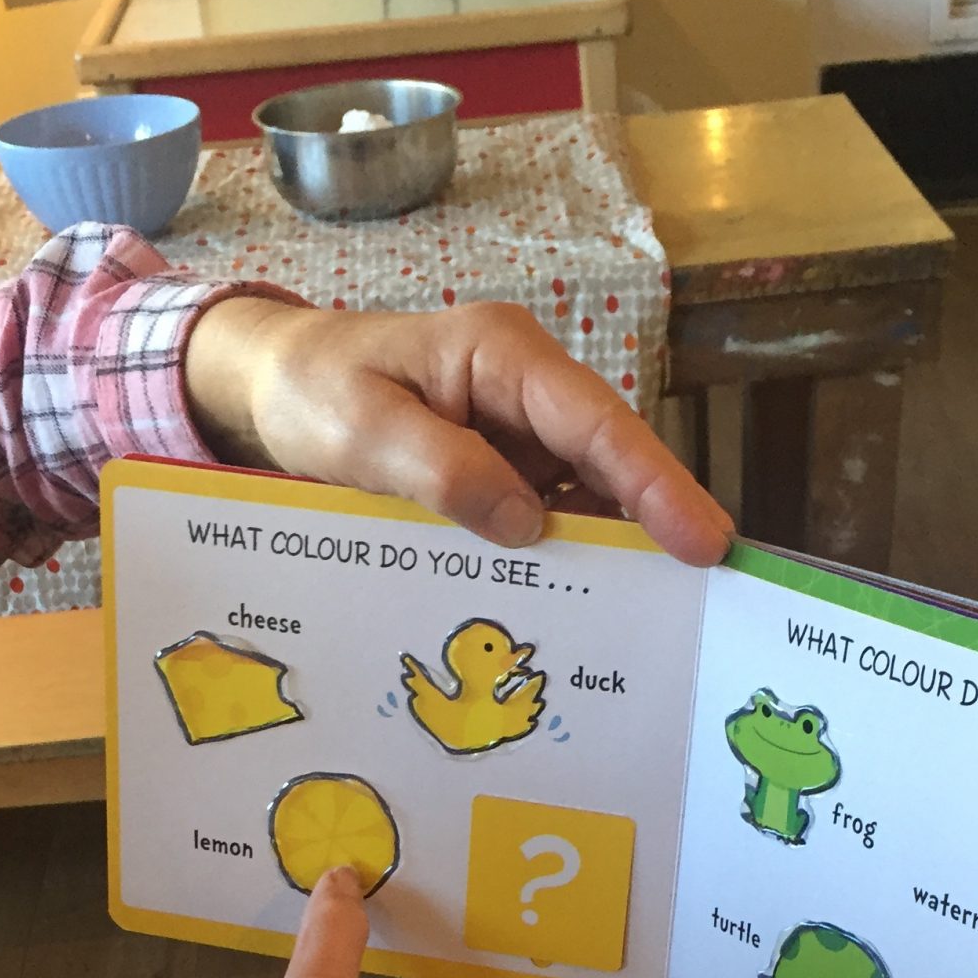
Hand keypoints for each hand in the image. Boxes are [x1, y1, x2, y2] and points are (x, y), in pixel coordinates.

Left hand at [184, 296, 731, 565]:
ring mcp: (518, 435)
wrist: (273, 386)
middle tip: (704, 597)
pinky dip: (563, 562)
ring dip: (611, 555)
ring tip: (653, 621)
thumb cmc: (314, 391)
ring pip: (585, 497)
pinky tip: (579, 612)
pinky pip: (546, 519)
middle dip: (657, 524)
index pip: (598, 422)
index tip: (701, 541)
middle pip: (609, 461)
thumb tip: (525, 526)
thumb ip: (443, 470)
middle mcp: (526, 391)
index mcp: (504, 356)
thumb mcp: (362, 430)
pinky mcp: (502, 472)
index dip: (656, 483)